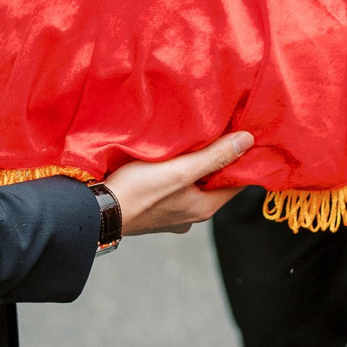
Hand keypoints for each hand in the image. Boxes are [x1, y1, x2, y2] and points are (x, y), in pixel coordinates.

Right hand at [105, 131, 253, 235]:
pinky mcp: (155, 210)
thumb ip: (214, 156)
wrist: (98, 211)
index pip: (237, 182)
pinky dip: (177, 173)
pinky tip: (169, 160)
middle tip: (219, 132)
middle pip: (215, 182)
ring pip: (194, 185)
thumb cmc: (139, 190)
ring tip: (193, 142)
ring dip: (195, 166)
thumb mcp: (181, 170)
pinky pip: (175, 188)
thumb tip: (248, 141)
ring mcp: (173, 215)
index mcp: (205, 208)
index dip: (244, 160)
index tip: (246, 136)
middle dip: (218, 160)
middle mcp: (192, 215)